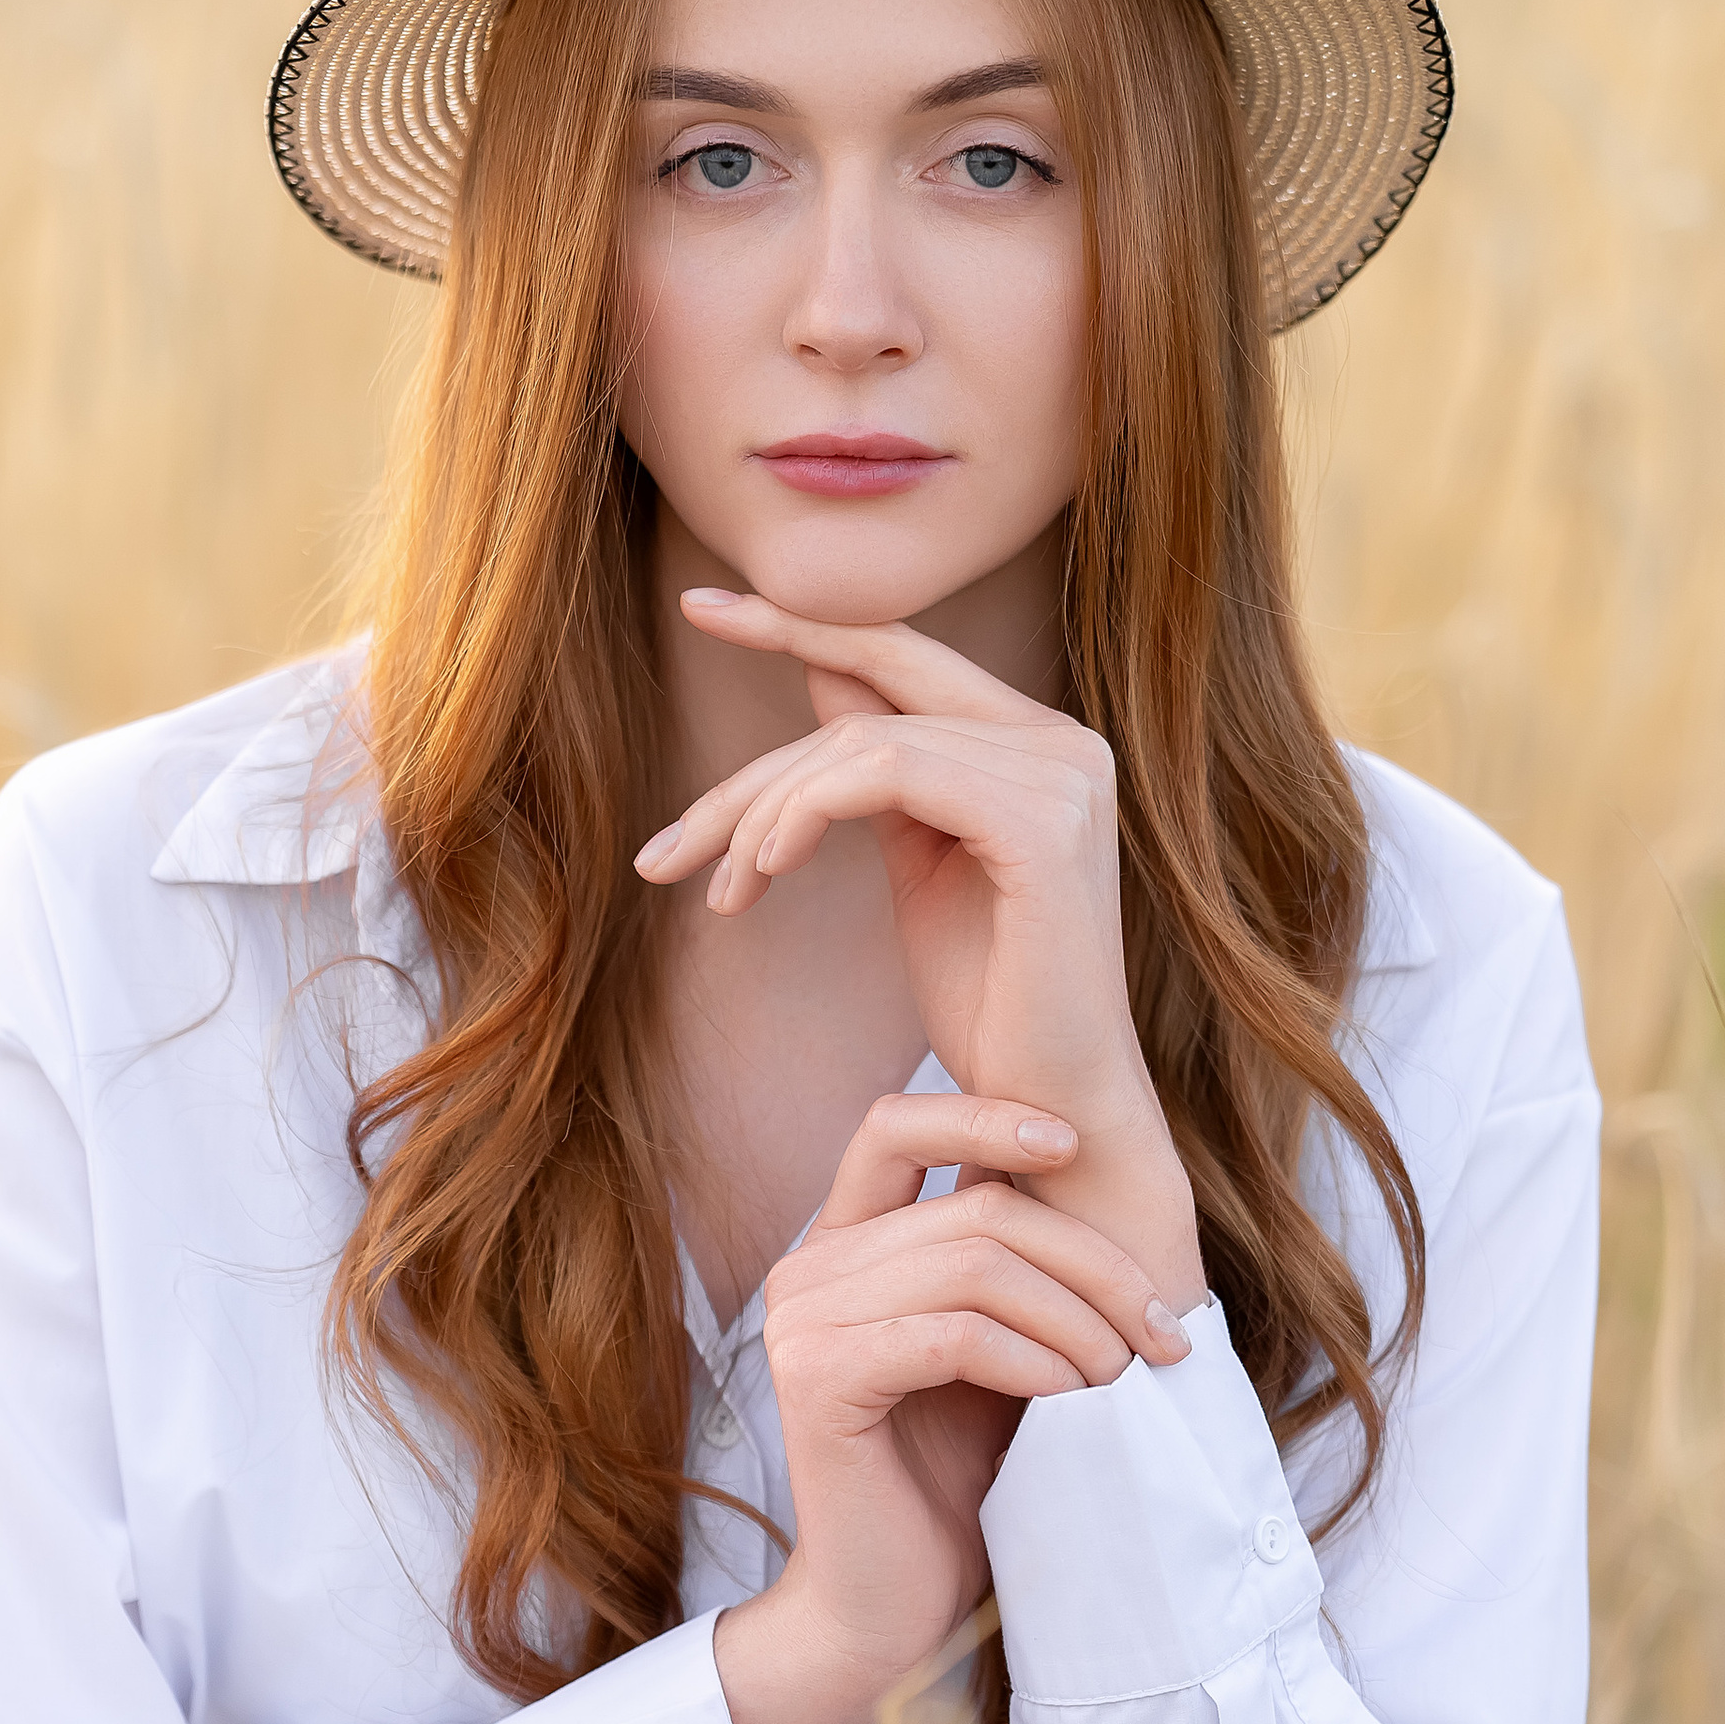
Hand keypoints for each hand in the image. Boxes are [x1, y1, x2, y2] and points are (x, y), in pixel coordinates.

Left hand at [636, 589, 1205, 1306]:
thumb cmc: (992, 1008)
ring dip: (763, 815)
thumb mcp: (921, 865)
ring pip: (860, 741)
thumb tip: (823, 670)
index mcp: (1037, 745)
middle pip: (863, 697)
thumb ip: (881, 770)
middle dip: (748, 772)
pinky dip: (805, 814)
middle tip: (662, 854)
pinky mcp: (1041, 821)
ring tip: (719, 895)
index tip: (700, 605)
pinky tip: (762, 871)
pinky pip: (889, 772)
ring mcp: (1062, 775)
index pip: (899, 651)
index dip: (794, 622)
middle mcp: (1063, 742)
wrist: (1054, 1118)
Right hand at [711, 1091, 1190, 1723]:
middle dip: (1090, 1264)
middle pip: (973, 1210)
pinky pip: (952, 1334)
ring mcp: (801, 1321)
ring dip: (1076, 1320)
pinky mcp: (817, 1379)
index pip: (895, 1125)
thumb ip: (1017, 1274)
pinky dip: (1033, 1360)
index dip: (985, 1115)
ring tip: (1125, 1378)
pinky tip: (1073, 1401)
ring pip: (971, 1264)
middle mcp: (808, 1269)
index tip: (1074, 1146)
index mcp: (843, 1246)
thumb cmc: (959, 1487)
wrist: (891, 1612)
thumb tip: (1117, 1202)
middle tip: (1162, 1332)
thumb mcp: (1000, 1355)